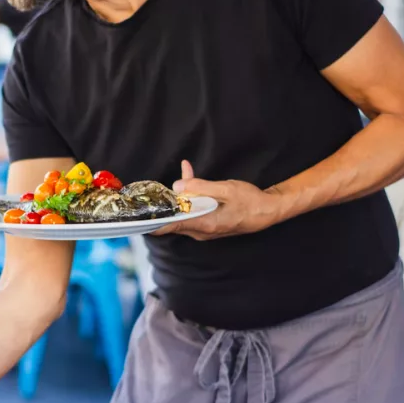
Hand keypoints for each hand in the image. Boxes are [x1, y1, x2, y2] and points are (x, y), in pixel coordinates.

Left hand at [153, 161, 284, 240]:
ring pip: (182, 212)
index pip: (169, 227)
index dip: (150, 223)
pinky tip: (188, 173)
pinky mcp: (208, 221)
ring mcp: (204, 227)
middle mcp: (200, 230)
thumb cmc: (250, 202)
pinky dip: (189, 194)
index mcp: (203, 224)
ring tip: (176, 174)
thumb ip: (200, 188)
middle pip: (172, 219)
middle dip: (160, 205)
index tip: (135, 219)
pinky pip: (192, 209)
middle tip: (146, 191)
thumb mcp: (225, 190)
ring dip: (176, 196)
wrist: (269, 211)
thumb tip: (177, 187)